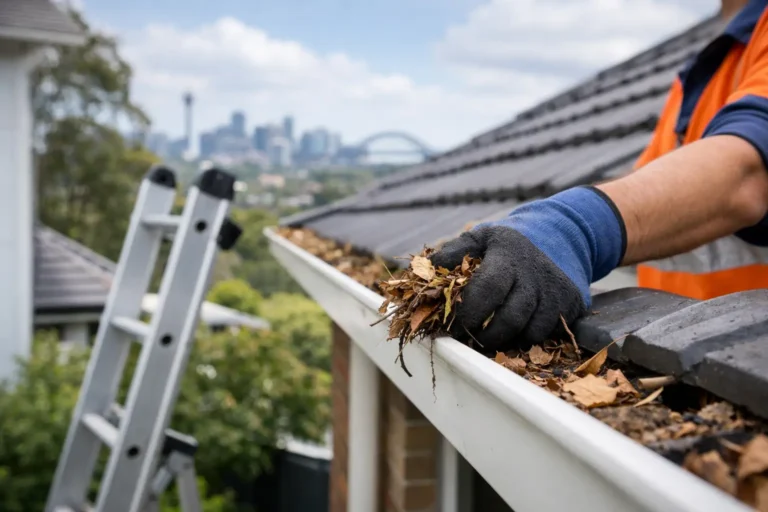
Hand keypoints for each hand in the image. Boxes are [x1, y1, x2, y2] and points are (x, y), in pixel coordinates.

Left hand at [429, 186, 625, 350]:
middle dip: (483, 336)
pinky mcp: (572, 303)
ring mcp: (556, 290)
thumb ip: (452, 253)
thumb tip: (422, 271)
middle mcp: (535, 274)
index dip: (468, 314)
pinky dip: (526, 337)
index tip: (450, 327)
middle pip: (509, 319)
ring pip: (528, 331)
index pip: (487, 290)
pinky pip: (545, 333)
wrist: (562, 234)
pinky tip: (513, 329)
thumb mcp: (481, 237)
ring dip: (504, 340)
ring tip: (486, 336)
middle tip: (466, 338)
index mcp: (508, 255)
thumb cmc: (510, 242)